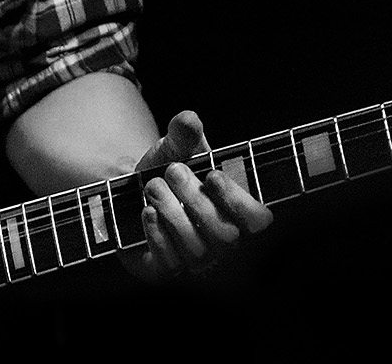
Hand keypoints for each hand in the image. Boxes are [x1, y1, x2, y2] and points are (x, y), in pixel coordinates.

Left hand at [124, 110, 271, 281]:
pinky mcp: (167, 272)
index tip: (211, 175)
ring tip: (152, 187)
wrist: (132, 196)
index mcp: (237, 214)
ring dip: (172, 213)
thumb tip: (188, 119)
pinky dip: (157, 234)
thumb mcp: (175, 150)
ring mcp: (196, 263)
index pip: (259, 221)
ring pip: (197, 250)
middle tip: (172, 171)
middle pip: (226, 236)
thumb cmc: (168, 173)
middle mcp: (223, 245)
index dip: (239, 201)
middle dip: (196, 200)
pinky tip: (147, 211)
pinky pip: (169, 263)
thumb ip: (183, 135)